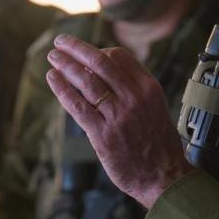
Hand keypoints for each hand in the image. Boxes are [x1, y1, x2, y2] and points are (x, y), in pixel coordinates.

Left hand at [46, 34, 194, 207]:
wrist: (165, 177)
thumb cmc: (159, 144)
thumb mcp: (155, 107)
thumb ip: (134, 90)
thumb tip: (106, 73)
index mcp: (149, 88)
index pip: (119, 57)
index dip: (97, 50)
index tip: (84, 53)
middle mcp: (134, 98)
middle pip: (100, 62)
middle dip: (76, 48)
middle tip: (60, 41)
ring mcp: (118, 116)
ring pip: (86, 81)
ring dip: (65, 65)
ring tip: (53, 57)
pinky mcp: (103, 135)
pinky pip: (78, 106)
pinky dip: (62, 89)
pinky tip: (52, 79)